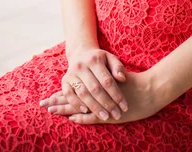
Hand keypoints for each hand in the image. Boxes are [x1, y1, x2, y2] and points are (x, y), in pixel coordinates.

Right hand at [40, 46, 128, 120]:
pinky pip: (69, 95)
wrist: (81, 53)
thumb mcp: (110, 58)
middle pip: (95, 88)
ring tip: (105, 116)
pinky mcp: (64, 81)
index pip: (107, 80)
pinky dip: (76, 104)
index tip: (124, 106)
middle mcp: (81, 66)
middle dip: (107, 104)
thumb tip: (122, 78)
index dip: (116, 95)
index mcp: (95, 59)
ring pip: (83, 93)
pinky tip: (86, 111)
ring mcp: (72, 74)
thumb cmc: (100, 60)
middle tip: (116, 115)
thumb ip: (118, 67)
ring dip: (94, 107)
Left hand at [40, 69, 160, 124]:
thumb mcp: (115, 74)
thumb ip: (102, 76)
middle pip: (73, 98)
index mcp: (96, 81)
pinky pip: (91, 116)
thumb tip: (88, 73)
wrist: (149, 90)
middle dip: (57, 101)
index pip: (74, 89)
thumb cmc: (131, 82)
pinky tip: (72, 118)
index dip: (60, 94)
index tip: (47, 98)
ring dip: (64, 109)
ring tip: (51, 111)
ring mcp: (101, 104)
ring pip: (79, 107)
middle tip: (43, 104)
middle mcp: (96, 92)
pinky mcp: (107, 114)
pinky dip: (81, 117)